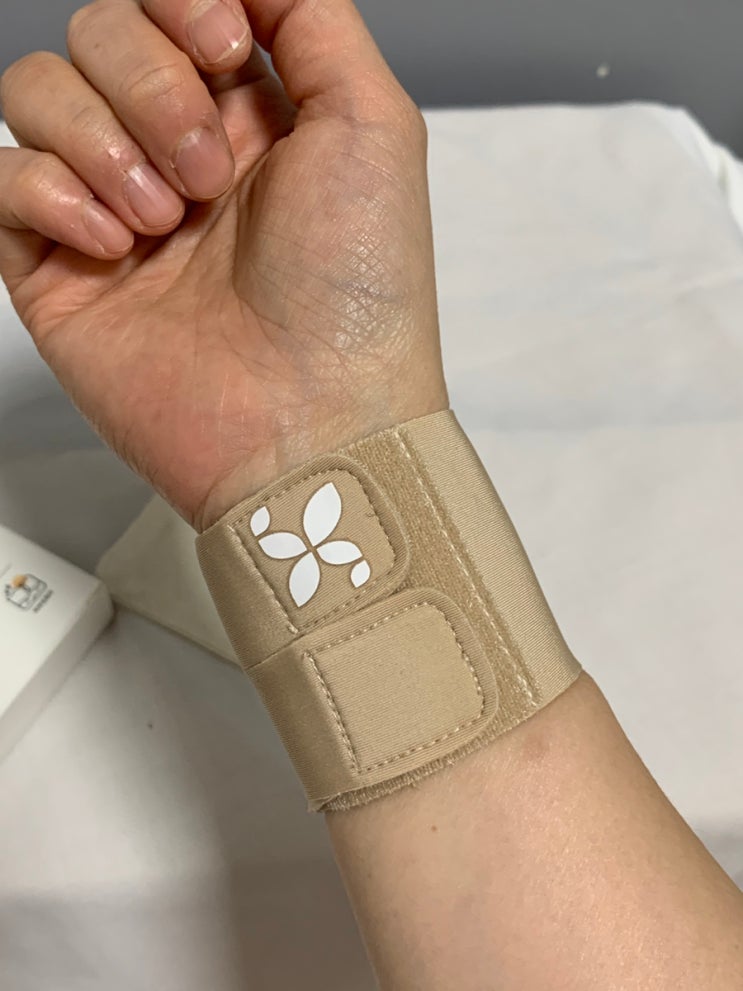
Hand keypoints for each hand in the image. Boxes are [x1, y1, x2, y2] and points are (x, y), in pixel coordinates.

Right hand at [0, 0, 446, 529]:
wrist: (311, 421)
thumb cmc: (357, 290)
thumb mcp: (375, 126)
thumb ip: (310, 16)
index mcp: (250, 115)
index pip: (172, 2)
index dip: (182, 2)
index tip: (223, 50)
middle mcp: (177, 153)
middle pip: (100, 30)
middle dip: (152, 85)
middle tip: (209, 179)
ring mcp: (113, 209)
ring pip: (38, 90)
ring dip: (103, 141)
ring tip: (165, 224)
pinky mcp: (56, 268)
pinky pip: (1, 176)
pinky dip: (51, 193)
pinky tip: (115, 248)